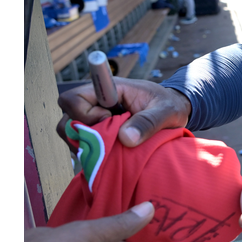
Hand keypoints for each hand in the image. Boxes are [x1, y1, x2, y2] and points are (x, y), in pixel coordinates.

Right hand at [57, 77, 191, 147]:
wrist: (175, 111)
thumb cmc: (170, 105)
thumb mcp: (167, 112)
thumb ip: (148, 122)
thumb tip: (126, 138)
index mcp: (109, 89)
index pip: (73, 97)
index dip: (83, 114)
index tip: (108, 121)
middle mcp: (96, 102)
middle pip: (66, 118)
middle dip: (84, 132)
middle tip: (111, 137)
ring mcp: (94, 117)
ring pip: (70, 132)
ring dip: (86, 143)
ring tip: (112, 145)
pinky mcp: (97, 131)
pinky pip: (80, 143)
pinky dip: (91, 151)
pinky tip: (111, 152)